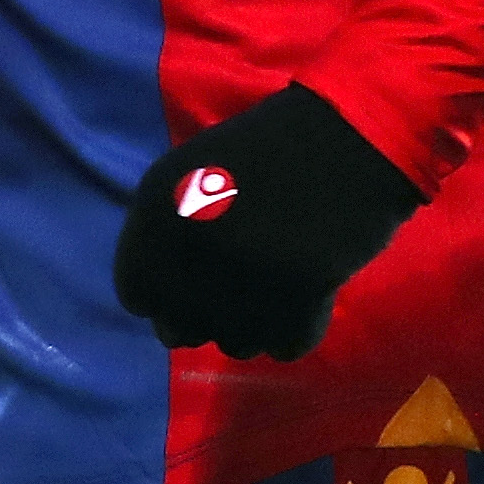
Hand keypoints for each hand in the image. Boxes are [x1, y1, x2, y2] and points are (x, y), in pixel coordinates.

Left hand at [111, 83, 422, 361]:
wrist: (348, 137)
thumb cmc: (268, 146)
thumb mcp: (191, 172)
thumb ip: (164, 229)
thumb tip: (158, 289)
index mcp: (155, 215)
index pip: (135, 293)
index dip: (163, 291)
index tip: (188, 279)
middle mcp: (186, 258)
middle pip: (176, 331)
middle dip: (201, 315)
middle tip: (234, 287)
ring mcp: (240, 291)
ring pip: (232, 344)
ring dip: (250, 324)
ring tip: (275, 281)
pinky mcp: (295, 312)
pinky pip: (282, 346)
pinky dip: (294, 327)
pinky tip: (307, 289)